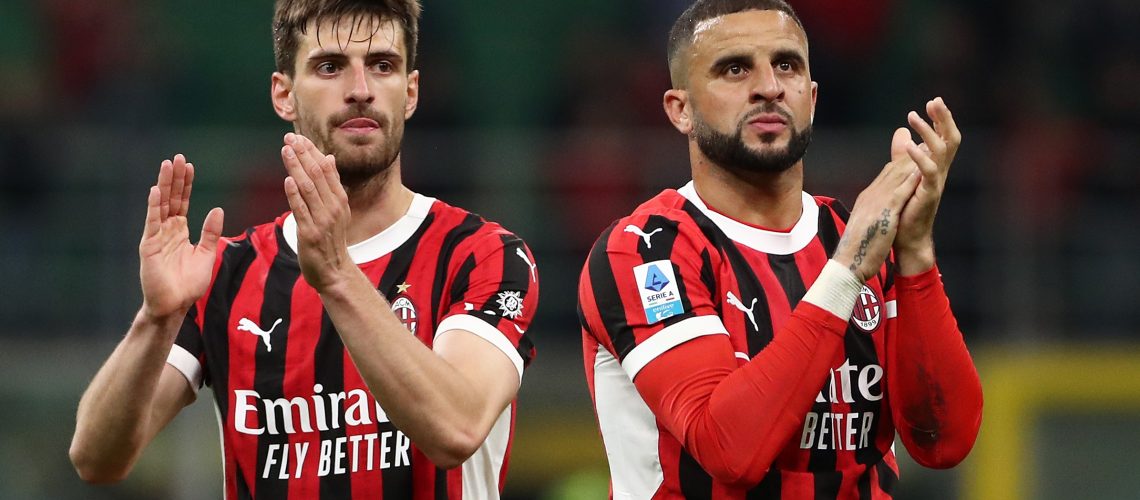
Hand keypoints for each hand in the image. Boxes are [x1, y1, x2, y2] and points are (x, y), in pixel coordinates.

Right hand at [139, 154, 223, 319]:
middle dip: (175, 178)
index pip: (183, 202)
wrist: (175, 304)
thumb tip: (218, 209)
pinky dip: (154, 207)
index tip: (189, 166)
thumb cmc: (189, 283)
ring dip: (164, 185)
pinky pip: (152, 223)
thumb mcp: (206, 253)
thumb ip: (210, 232)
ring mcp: (156, 236)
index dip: (186, 184)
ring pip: (161, 205)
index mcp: (180, 231)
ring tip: (166, 166)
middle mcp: (167, 230)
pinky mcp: (149, 246)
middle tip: (178, 157)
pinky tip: (155, 191)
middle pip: (172, 198)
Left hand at [281, 133, 353, 291]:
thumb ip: (331, 185)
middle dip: (303, 154)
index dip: (311, 152)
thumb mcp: (337, 209)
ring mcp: (322, 220)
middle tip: (289, 137)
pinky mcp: (310, 233)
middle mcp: (333, 207)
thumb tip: (328, 158)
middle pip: (317, 174)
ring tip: (286, 151)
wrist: (335, 271)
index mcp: (339, 199)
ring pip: (308, 188)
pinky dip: (295, 195)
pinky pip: (301, 210)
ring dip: (296, 168)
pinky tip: (288, 180)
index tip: (298, 137)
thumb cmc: (332, 240)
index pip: (326, 169)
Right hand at [833, 131, 922, 281]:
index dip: (901, 163)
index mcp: (867, 200)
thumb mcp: (866, 227)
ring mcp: (876, 204)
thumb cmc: (856, 251)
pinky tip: (921, 170)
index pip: (886, 176)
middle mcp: (870, 197)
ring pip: (896, 177)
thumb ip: (875, 212)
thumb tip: (881, 207)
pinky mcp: (883, 215)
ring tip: (928, 147)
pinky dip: (910, 179)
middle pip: (892, 171)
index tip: (914, 152)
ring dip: (912, 160)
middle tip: (926, 139)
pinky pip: (898, 193)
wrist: (847, 266)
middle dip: (909, 155)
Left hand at [894, 97, 960, 273]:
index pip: (942, 137)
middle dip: (943, 119)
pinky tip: (910, 146)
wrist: (905, 237)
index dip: (940, 119)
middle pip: (950, 139)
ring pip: (941, 151)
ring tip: (914, 116)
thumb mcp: (902, 174)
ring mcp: (936, 182)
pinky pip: (928, 172)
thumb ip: (903, 154)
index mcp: (934, 166)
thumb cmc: (905, 208)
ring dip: (928, 132)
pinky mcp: (929, 194)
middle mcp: (939, 172)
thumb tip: (901, 132)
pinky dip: (920, 157)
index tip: (933, 101)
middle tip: (935, 101)